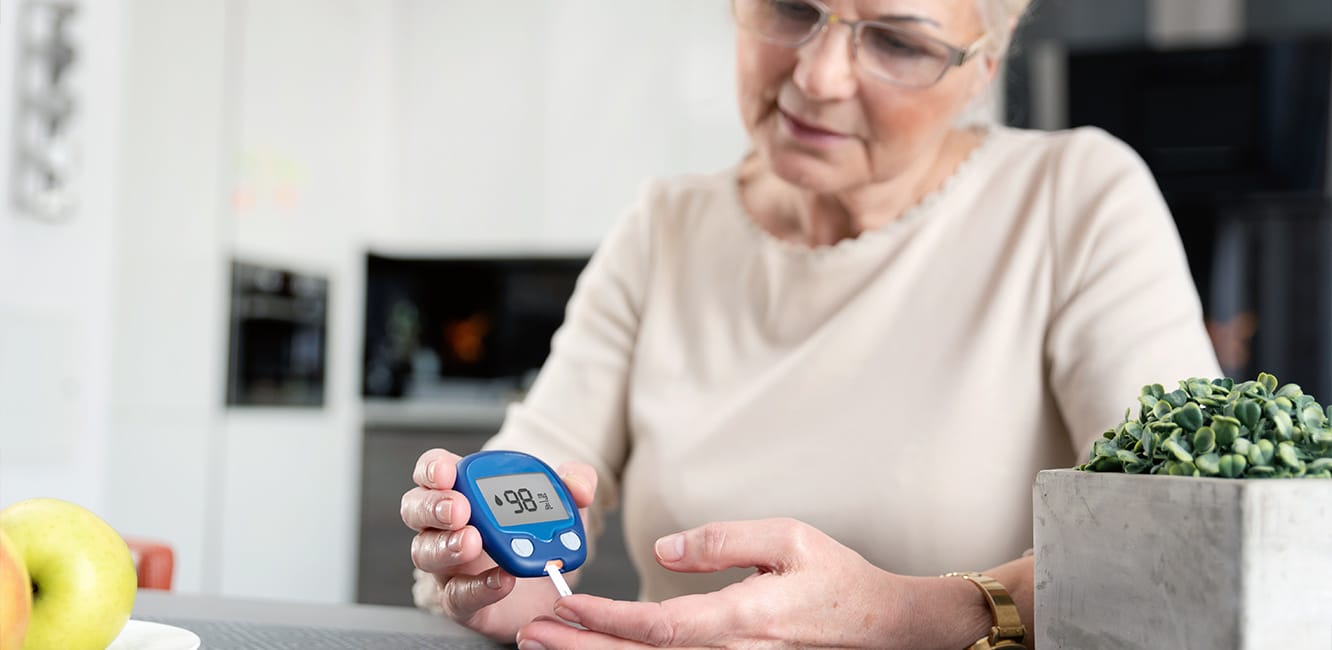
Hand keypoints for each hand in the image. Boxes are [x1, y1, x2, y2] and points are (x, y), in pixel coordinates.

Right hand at [401, 448, 597, 641]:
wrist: (547, 582)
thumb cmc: (539, 531)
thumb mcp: (562, 500)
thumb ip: (575, 483)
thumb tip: (579, 487)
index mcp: (463, 490)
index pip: (432, 470)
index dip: (433, 468)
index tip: (449, 471)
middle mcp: (445, 525)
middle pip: (415, 509)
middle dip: (434, 506)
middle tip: (460, 509)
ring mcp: (448, 564)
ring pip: (425, 552)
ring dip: (447, 546)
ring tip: (474, 542)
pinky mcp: (460, 600)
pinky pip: (456, 596)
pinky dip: (478, 587)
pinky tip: (501, 579)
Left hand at [515, 518, 918, 648]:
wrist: (882, 628)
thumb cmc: (838, 581)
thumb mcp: (788, 539)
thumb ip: (724, 540)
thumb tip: (666, 551)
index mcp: (742, 619)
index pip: (658, 626)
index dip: (605, 620)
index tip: (565, 606)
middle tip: (532, 636)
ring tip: (549, 645)